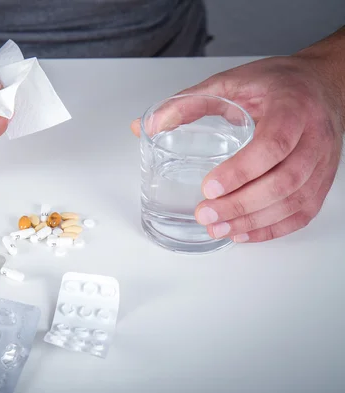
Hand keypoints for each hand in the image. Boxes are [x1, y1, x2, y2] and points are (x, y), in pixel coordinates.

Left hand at [132, 55, 343, 242]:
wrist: (321, 83)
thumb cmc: (277, 83)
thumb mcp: (230, 82)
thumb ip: (187, 103)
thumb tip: (147, 126)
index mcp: (292, 107)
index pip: (274, 143)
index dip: (243, 169)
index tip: (210, 187)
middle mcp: (314, 136)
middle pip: (286, 180)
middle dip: (242, 204)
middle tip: (206, 214)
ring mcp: (322, 161)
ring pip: (295, 201)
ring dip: (254, 221)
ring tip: (217, 228)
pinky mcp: (322, 180)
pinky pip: (303, 212)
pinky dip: (273, 228)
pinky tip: (244, 233)